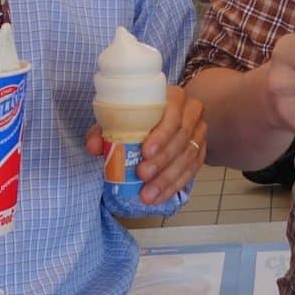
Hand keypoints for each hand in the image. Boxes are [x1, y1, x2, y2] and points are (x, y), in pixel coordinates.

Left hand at [85, 85, 205, 204]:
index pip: (173, 114)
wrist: (166, 114)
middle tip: (142, 175)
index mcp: (174, 98)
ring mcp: (199, 132)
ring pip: (188, 157)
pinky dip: (175, 186)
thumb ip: (105, 129)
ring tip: (148, 194)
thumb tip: (93, 147)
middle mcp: (192, 113)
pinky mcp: (201, 151)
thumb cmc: (142, 114)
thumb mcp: (121, 115)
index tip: (145, 152)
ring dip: (167, 179)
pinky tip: (160, 197)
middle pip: (181, 138)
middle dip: (162, 161)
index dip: (161, 135)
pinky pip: (192, 171)